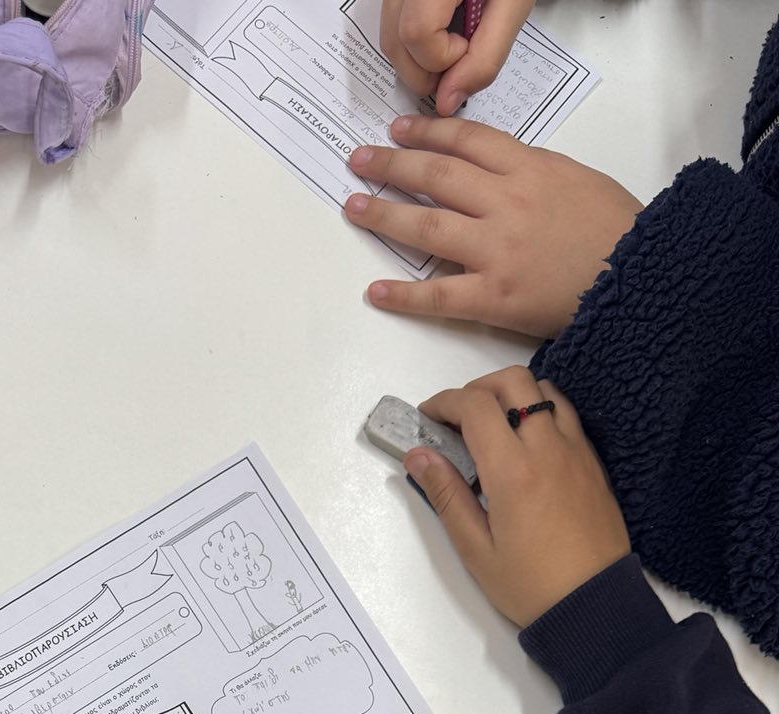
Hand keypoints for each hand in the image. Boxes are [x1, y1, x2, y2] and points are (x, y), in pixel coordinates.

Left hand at [345, 117, 641, 337]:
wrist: (644, 276)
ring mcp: (498, 251)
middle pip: (437, 176)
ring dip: (384, 215)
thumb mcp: (578, 181)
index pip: (467, 142)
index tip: (399, 130)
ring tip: (354, 206)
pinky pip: (440, 295)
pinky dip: (404, 295)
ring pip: (427, 227)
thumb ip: (534, 175)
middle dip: (392, 165)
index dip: (427, 133)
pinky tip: (376, 293)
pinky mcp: (497, 297)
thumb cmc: (618, 232)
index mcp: (530, 171)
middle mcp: (507, 204)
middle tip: (360, 160)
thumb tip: (496, 174)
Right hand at [380, 0, 534, 114]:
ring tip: (451, 39)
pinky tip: (440, 28)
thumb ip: (485, 58)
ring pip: (388, 37)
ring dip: (417, 58)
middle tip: (459, 53)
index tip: (468, 45)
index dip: (442, 56)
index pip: (417, 34)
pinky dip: (412, 42)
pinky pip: (390, 25)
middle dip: (425, 68)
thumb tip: (446, 101)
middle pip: (394, 42)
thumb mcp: (512, 8)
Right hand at [405, 367, 629, 626]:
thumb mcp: (476, 549)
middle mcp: (548, 449)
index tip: (426, 419)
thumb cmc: (530, 585)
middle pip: (513, 380)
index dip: (444, 402)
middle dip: (477, 388)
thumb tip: (418, 456)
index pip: (475, 406)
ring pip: (545, 391)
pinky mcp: (593, 463)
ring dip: (513, 394)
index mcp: (513, 471)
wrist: (595, 605)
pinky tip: (526, 444)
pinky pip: (567, 416)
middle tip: (457, 418)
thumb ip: (446, 495)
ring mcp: (576, 452)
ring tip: (493, 427)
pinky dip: (541, 411)